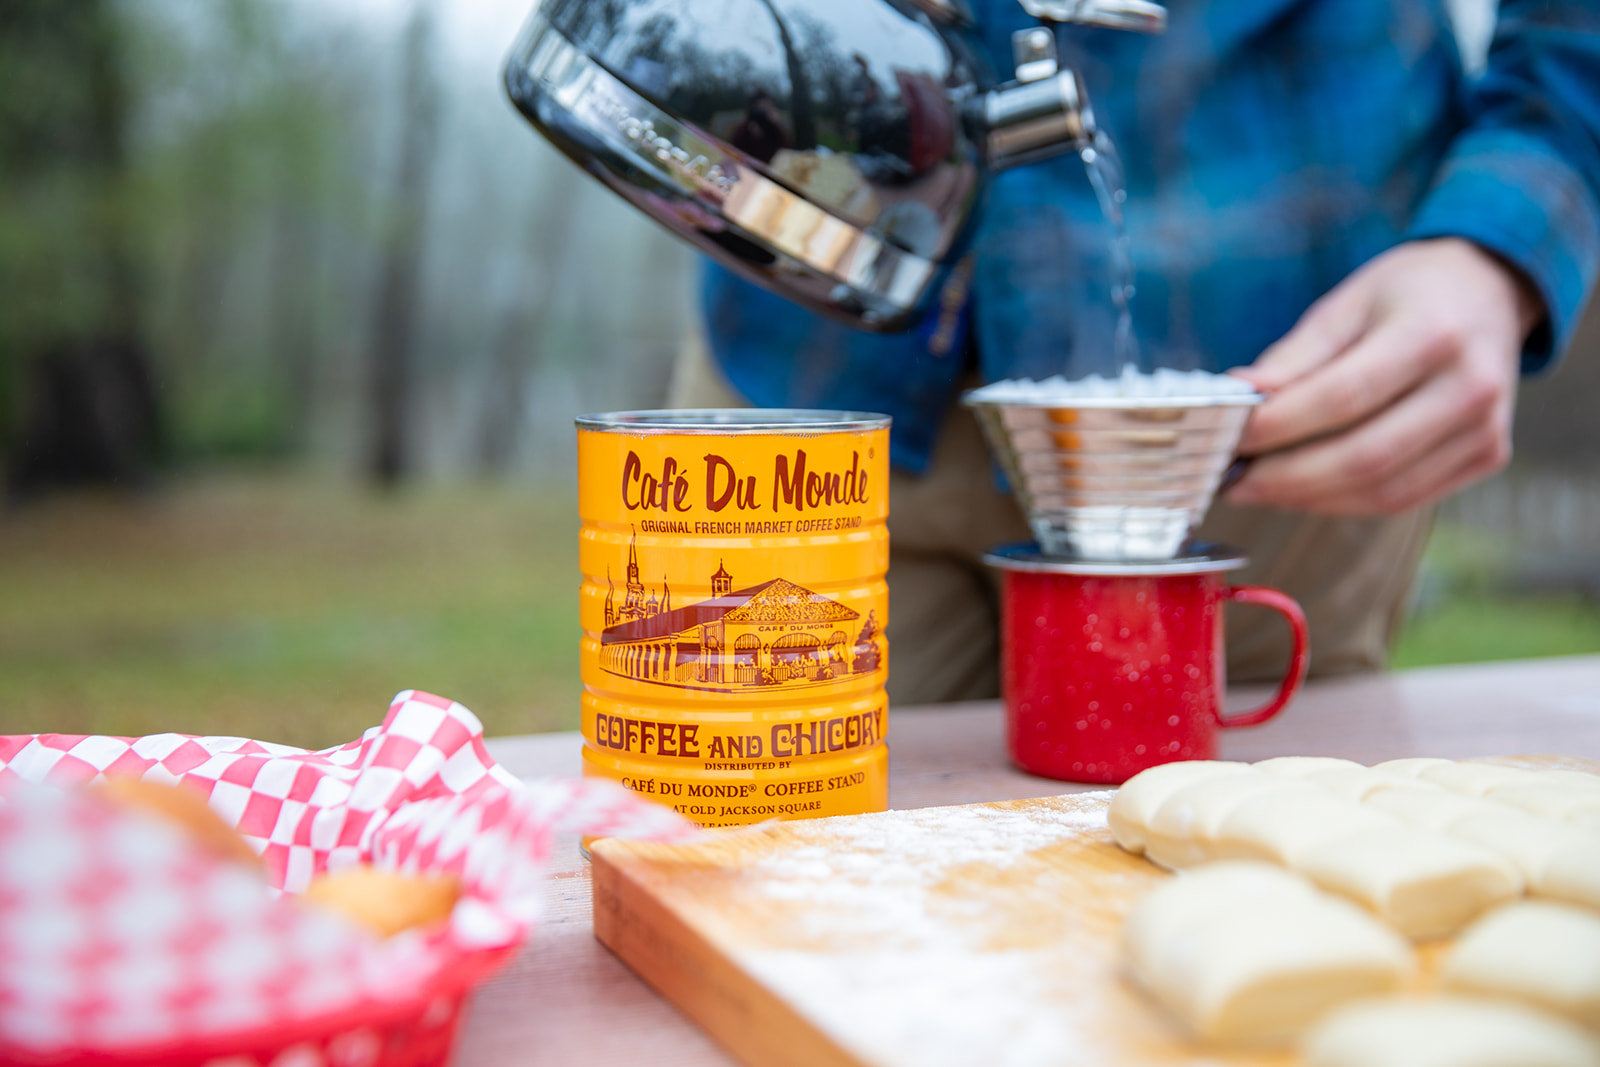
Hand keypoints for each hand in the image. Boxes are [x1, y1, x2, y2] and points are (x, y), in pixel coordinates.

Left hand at [1224, 238, 1544, 515]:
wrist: (1488, 291)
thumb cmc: (1407, 293)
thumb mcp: (1345, 304)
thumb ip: (1294, 357)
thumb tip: (1237, 398)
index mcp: (1432, 335)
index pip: (1343, 397)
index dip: (1279, 426)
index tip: (1229, 439)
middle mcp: (1470, 387)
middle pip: (1363, 457)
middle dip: (1285, 478)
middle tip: (1232, 480)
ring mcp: (1484, 429)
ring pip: (1380, 491)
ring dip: (1308, 498)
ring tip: (1258, 488)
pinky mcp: (1485, 456)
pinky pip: (1400, 498)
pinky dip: (1342, 501)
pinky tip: (1302, 490)